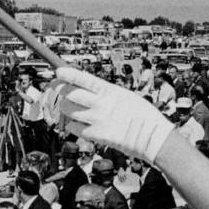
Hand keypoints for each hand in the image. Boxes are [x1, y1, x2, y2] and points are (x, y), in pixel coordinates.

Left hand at [54, 67, 173, 162]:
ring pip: (68, 110)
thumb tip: (89, 90)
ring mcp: (97, 120)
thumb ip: (106, 93)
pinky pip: (74, 128)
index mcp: (109, 91)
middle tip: (57, 89)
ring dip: (65, 108)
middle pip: (69, 94)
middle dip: (60, 90)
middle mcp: (100, 104)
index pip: (83, 79)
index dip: (68, 74)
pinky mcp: (96, 135)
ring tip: (70, 108)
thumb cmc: (143, 115)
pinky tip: (78, 123)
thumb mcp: (125, 96)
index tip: (58, 72)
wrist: (151, 136)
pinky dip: (72, 125)